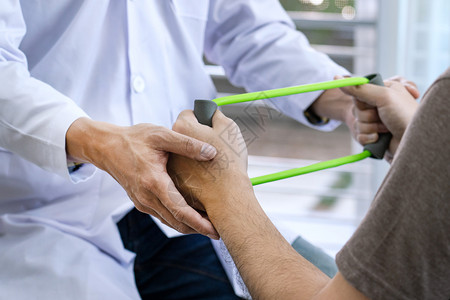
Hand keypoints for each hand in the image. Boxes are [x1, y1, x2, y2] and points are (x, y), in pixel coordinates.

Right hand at [66, 118, 219, 237]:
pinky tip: (191, 215)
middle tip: (219, 231)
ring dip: (189, 226)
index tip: (215, 230)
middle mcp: (147, 197)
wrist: (106, 147)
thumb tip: (212, 152)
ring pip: (170, 222)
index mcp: (154, 182)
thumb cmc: (134, 139)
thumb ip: (187, 144)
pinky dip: (178, 219)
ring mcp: (143, 202)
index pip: (180, 211)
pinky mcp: (141, 202)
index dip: (199, 223)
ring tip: (209, 225)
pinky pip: (163, 216)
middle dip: (199, 229)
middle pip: (177, 222)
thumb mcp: (161, 135)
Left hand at [167, 109, 250, 212]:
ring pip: (183, 157)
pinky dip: (194, 175)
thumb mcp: (228, 128)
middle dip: (197, 140)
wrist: (227, 196)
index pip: (188, 114)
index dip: (202, 118)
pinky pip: (184, 175)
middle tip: (215, 147)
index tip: (210, 126)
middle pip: (184, 137)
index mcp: (182, 128)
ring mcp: (170, 167)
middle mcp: (170, 146)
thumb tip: (212, 113)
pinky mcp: (174, 185)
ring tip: (212, 165)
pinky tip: (208, 179)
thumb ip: (216, 116)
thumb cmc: (229, 161)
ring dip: (194, 158)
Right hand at [338, 76, 418, 160]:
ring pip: (358, 123)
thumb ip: (358, 88)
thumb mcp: (382, 96)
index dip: (361, 99)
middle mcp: (379, 106)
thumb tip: (335, 78)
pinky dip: (369, 138)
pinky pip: (360, 136)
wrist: (414, 143)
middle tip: (382, 115)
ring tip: (386, 129)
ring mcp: (376, 122)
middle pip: (356, 108)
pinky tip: (381, 139)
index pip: (359, 91)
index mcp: (383, 91)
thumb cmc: (404, 115)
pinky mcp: (374, 137)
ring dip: (369, 127)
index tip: (370, 102)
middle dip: (367, 115)